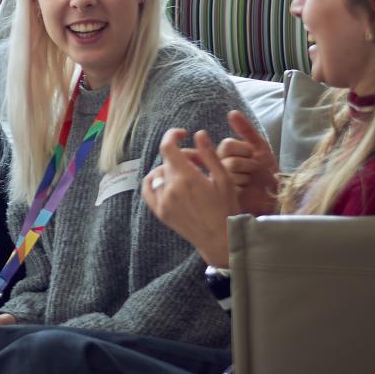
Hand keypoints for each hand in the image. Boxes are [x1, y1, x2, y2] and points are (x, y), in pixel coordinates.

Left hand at [142, 129, 237, 267]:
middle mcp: (170, 189)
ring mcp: (162, 201)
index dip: (173, 135)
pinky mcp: (159, 212)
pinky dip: (154, 181)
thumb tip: (198, 134)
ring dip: (170, 169)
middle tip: (200, 163)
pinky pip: (148, 189)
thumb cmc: (227, 209)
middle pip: (167, 160)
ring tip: (188, 176)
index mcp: (187, 178)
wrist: (220, 239)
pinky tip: (169, 183)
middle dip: (183, 156)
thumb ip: (210, 155)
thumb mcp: (224, 179)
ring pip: (158, 173)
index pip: (168, 147)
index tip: (183, 134)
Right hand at [217, 111, 280, 215]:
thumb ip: (245, 130)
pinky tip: (247, 191)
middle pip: (229, 157)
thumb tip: (231, 112)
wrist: (276, 195)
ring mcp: (218, 183)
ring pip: (230, 169)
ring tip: (251, 182)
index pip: (226, 144)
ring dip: (248, 175)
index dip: (242, 149)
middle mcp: (217, 168)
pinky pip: (231, 184)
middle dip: (249, 163)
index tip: (251, 156)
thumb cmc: (266, 171)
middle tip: (254, 170)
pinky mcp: (222, 196)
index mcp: (224, 155)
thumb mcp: (259, 147)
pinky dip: (245, 186)